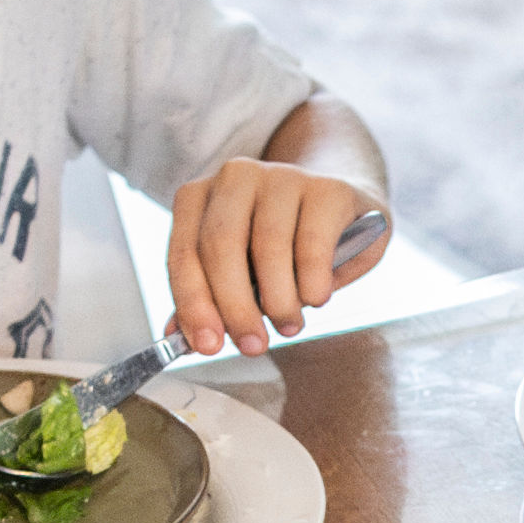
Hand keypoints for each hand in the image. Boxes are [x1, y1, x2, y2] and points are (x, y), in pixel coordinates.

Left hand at [169, 156, 378, 353]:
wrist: (338, 212)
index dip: (193, 303)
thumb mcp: (241, 271)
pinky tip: (316, 298)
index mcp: (200, 195)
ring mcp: (282, 177)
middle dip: (235, 306)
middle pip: (221, 245)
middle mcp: (236, 177)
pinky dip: (311, 281)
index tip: (207, 346)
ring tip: (289, 325)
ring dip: (278, 300)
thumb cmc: (281, 246)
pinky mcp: (327, 189)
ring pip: (268, 246)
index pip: (185, 252)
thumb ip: (210, 299)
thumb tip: (185, 340)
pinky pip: (312, 244)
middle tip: (253, 345)